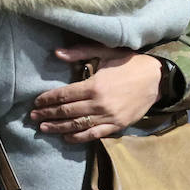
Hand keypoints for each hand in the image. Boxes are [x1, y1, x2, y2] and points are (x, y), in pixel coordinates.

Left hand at [30, 45, 161, 142]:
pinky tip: (66, 137)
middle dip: (48, 114)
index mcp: (94, 85)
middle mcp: (100, 104)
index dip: (48, 99)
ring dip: (58, 127)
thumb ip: (79, 52)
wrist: (156, 78)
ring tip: (44, 128)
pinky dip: (79, 137)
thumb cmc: (128, 62)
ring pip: (78, 125)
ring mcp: (109, 117)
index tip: (36, 102)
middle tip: (33, 116)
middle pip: (68, 112)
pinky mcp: (118, 125)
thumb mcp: (104, 52)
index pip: (64, 95)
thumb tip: (56, 53)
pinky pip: (94, 134)